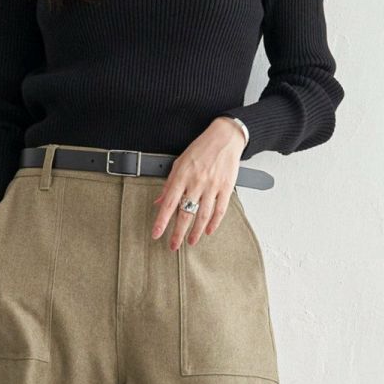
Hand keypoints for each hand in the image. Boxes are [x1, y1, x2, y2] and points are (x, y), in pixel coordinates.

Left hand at [152, 117, 245, 251]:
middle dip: (178, 233)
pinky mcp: (226, 187)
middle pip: (185, 213)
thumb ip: (169, 184)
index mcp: (182, 176)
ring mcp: (212, 186)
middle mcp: (196, 182)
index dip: (161, 221)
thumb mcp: (179, 163)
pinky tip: (208, 231)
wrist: (224, 137)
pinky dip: (214, 223)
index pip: (168, 203)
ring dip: (195, 232)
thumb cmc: (201, 149)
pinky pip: (220, 209)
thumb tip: (159, 202)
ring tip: (191, 242)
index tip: (156, 234)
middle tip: (173, 246)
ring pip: (203, 215)